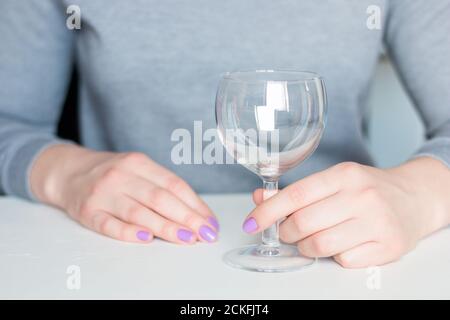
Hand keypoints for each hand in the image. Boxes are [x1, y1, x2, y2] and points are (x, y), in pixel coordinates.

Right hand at [31, 144, 218, 243]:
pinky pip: (108, 224)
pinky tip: (146, 238)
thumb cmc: (112, 174)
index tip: (210, 221)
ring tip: (187, 238)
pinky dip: (127, 232)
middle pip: (159, 198)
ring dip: (166, 227)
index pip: (173, 184)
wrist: (69, 171)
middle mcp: (120, 175)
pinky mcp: (87, 211)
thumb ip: (164, 187)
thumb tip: (197, 213)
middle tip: (205, 233)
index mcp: (138, 163)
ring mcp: (102, 193)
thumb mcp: (138, 170)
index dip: (195, 204)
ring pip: (138, 212)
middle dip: (187, 218)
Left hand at [247, 158, 449, 267]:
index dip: (267, 212)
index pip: (295, 195)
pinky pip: (344, 261)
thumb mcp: (333, 181)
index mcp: (344, 175)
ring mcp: (377, 222)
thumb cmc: (367, 189)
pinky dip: (335, 257)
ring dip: (306, 247)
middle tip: (289, 232)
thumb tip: (259, 198)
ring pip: (320, 246)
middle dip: (287, 232)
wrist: (414, 197)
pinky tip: (343, 244)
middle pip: (303, 223)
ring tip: (313, 239)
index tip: (250, 223)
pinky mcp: (388, 247)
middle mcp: (362, 196)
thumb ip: (296, 191)